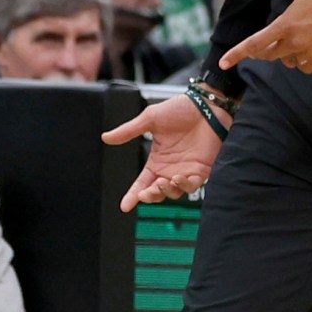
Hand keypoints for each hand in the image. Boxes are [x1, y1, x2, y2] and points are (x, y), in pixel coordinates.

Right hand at [101, 93, 224, 210]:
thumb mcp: (150, 119)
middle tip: (146, 192)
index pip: (142, 183)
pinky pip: (193, 185)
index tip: (125, 206)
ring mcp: (186, 170)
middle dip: (150, 196)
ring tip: (164, 181)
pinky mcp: (202, 169)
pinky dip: (185, 185)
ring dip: (166, 191)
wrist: (206, 105)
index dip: (133, 195)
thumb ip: (128, 131)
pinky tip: (178, 178)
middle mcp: (170, 169)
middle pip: (157, 193)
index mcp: (157, 161)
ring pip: (174, 193)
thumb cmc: (180, 109)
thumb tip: (106, 137)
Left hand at [219, 0, 311, 74]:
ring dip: (286, 53)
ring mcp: (309, 54)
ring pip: (287, 61)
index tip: (223, 64)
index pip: (254, 44)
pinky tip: (310, 46)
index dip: (236, 54)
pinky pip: (304, 66)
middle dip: (265, 49)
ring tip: (297, 38)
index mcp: (286, 24)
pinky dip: (302, 60)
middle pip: (269, 55)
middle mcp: (295, 43)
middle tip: (268, 40)